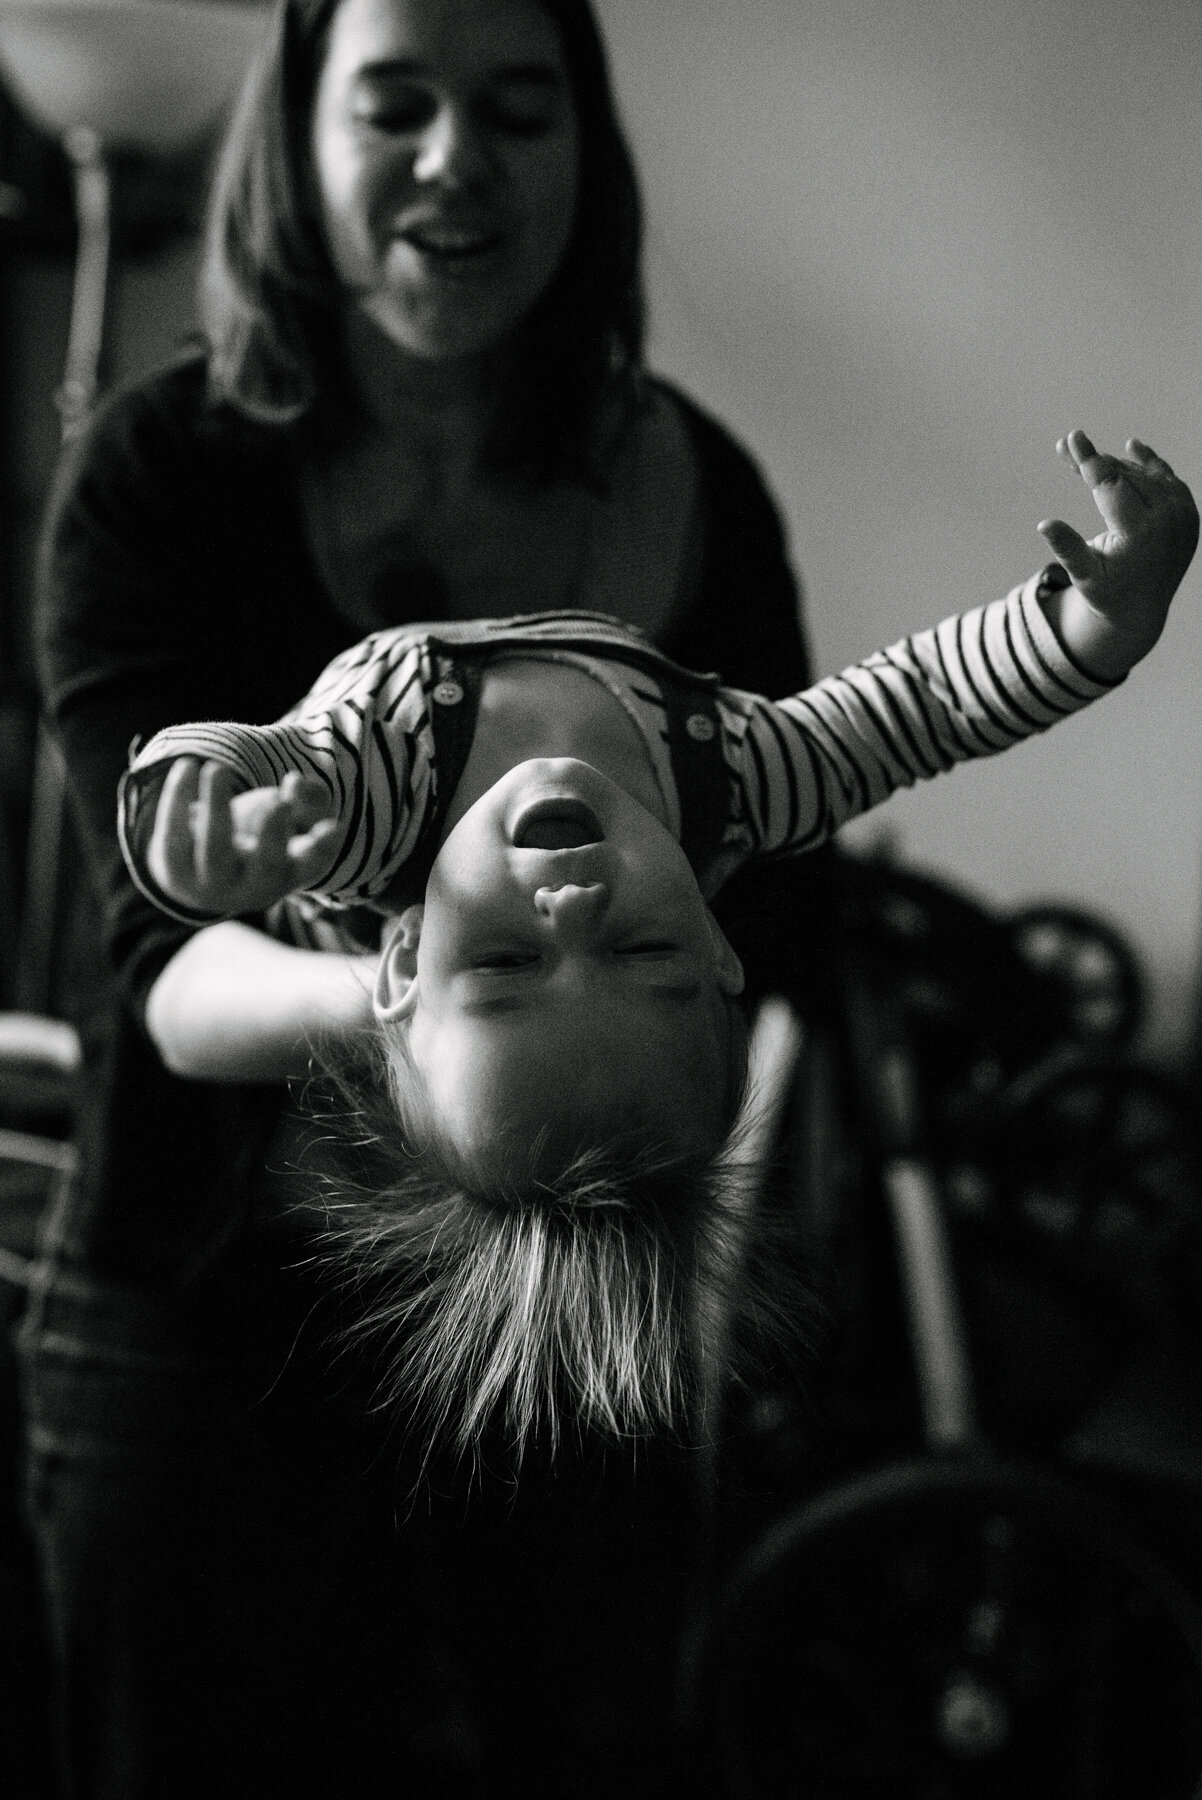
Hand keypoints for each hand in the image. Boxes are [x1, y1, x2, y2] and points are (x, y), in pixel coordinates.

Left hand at [146, 758, 338, 914]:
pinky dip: (177, 800)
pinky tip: (186, 766)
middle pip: (267, 865)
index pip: (311, 864)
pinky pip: (174, 836)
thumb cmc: (255, 840)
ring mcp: (213, 883)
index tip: (332, 826)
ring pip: (215, 850)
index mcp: (287, 873)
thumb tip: (295, 784)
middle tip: (279, 801)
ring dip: (217, 808)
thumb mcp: (285, 818)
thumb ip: (305, 797)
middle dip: (274, 833)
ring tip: (216, 768)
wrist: (197, 878)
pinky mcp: (176, 871)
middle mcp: (254, 885)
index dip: (324, 847)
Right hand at [1037, 431, 1197, 677]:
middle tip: (1063, 447)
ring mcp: (1183, 516)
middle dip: (1093, 461)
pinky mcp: (1190, 514)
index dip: (1089, 460)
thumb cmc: (1107, 593)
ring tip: (1086, 458)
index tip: (1073, 437)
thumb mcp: (1084, 576)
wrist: (1143, 609)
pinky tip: (1132, 448)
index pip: (1111, 486)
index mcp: (1140, 534)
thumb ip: (1067, 548)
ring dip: (1115, 464)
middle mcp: (1168, 520)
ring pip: (1145, 474)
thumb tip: (1044, 524)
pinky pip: (1168, 479)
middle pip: (1125, 476)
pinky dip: (1149, 465)